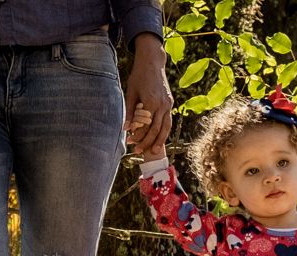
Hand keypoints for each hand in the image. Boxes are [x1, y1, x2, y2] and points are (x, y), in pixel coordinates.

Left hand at [124, 33, 171, 155]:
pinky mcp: (170, 103)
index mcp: (151, 102)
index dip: (138, 136)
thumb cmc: (139, 76)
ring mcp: (168, 104)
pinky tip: (160, 138)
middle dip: (147, 142)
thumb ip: (129, 112)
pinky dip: (164, 131)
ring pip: (166, 127)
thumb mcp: (131, 93)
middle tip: (138, 151)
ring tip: (154, 151)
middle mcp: (162, 105)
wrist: (153, 62)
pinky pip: (168, 121)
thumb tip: (126, 129)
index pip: (145, 125)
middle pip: (156, 129)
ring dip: (160, 141)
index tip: (130, 142)